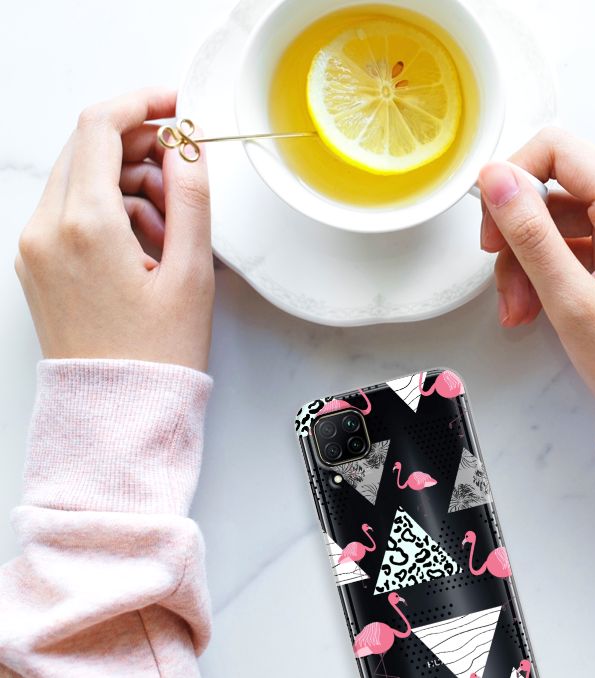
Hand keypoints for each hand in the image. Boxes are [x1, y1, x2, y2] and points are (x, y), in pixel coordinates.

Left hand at [15, 88, 213, 371]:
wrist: (117, 412)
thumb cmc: (156, 354)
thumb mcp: (191, 272)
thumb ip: (192, 198)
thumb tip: (188, 147)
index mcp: (85, 225)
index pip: (101, 127)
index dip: (143, 103)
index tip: (177, 105)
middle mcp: (47, 229)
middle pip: (88, 147)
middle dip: (141, 147)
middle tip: (185, 173)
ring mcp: (35, 246)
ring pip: (81, 178)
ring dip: (129, 182)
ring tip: (173, 228)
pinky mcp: (37, 263)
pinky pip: (72, 210)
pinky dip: (110, 209)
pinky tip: (147, 244)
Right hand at [478, 128, 594, 426]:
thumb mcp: (571, 301)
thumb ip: (529, 233)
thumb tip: (495, 177)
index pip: (558, 149)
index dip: (513, 179)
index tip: (492, 227)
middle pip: (557, 182)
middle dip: (519, 230)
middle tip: (503, 279)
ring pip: (561, 214)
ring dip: (529, 257)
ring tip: (520, 309)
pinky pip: (578, 237)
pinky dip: (550, 267)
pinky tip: (537, 306)